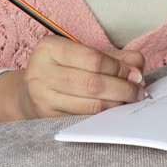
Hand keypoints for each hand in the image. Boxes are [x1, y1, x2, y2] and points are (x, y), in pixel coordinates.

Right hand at [0, 35, 145, 123]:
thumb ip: (114, 57)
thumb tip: (138, 66)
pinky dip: (104, 115)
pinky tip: (114, 110)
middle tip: (138, 91)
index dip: (119, 68)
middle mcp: (41, 72)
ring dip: (116, 104)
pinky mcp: (47, 118)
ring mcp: (42, 97)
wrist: (28, 93)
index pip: (94, 59)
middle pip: (93, 84)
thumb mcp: (82, 55)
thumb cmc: (62, 70)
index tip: (135, 74)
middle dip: (122, 89)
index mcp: (50, 48)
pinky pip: (84, 118)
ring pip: (91, 105)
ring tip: (129, 100)